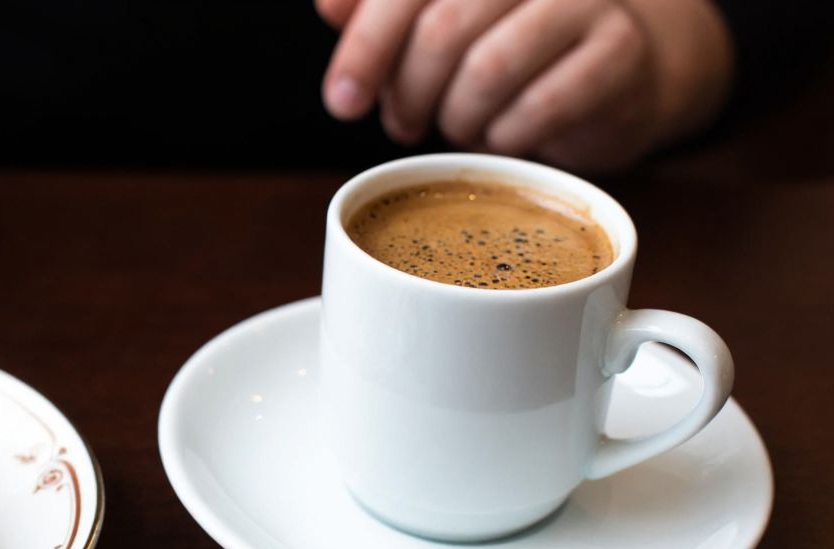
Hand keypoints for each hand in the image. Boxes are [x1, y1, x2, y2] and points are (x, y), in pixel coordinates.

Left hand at [316, 0, 732, 170]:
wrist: (614, 65)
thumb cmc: (506, 44)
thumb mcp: (433, 24)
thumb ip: (378, 12)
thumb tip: (329, 4)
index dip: (365, 46)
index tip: (341, 102)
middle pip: (442, 29)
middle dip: (407, 93)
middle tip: (402, 125)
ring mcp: (584, 0)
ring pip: (488, 69)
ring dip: (457, 117)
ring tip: (458, 125)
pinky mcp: (619, 49)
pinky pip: (539, 106)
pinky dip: (506, 136)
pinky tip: (505, 134)